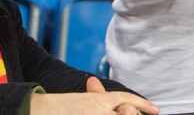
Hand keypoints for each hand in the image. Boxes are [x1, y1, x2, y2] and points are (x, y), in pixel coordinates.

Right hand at [30, 76, 158, 114]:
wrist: (37, 109)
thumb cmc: (60, 107)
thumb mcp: (83, 100)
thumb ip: (96, 94)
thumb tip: (96, 83)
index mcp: (99, 100)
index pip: (127, 100)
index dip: (143, 105)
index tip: (155, 110)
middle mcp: (98, 109)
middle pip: (128, 112)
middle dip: (132, 113)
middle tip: (135, 113)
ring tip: (120, 113)